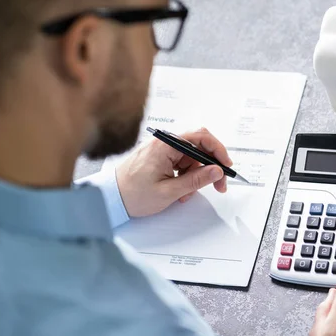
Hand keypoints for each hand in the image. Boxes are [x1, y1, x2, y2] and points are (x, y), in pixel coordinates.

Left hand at [116, 127, 231, 216]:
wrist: (110, 198)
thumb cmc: (132, 194)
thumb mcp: (169, 192)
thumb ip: (196, 180)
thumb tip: (216, 171)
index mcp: (165, 145)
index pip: (200, 137)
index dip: (218, 150)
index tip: (226, 166)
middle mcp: (164, 143)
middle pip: (198, 148)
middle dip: (210, 167)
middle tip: (217, 185)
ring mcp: (161, 149)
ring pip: (191, 158)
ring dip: (195, 175)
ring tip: (187, 194)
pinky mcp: (159, 157)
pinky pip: (180, 163)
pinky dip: (185, 176)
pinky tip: (180, 191)